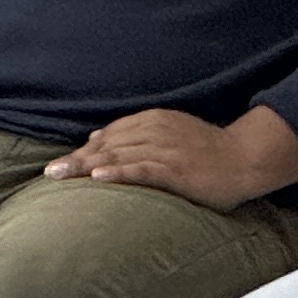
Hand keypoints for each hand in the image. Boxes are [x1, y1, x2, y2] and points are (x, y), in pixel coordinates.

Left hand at [44, 107, 276, 210]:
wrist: (247, 158)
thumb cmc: (211, 151)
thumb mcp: (173, 133)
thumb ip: (140, 134)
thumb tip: (101, 139)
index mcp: (155, 120)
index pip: (111, 133)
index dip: (86, 148)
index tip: (65, 163)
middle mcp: (156, 131)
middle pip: (108, 145)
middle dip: (77, 159)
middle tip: (50, 173)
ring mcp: (165, 150)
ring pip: (118, 156)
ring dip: (87, 166)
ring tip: (61, 176)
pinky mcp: (176, 169)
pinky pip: (142, 169)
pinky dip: (119, 172)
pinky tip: (99, 177)